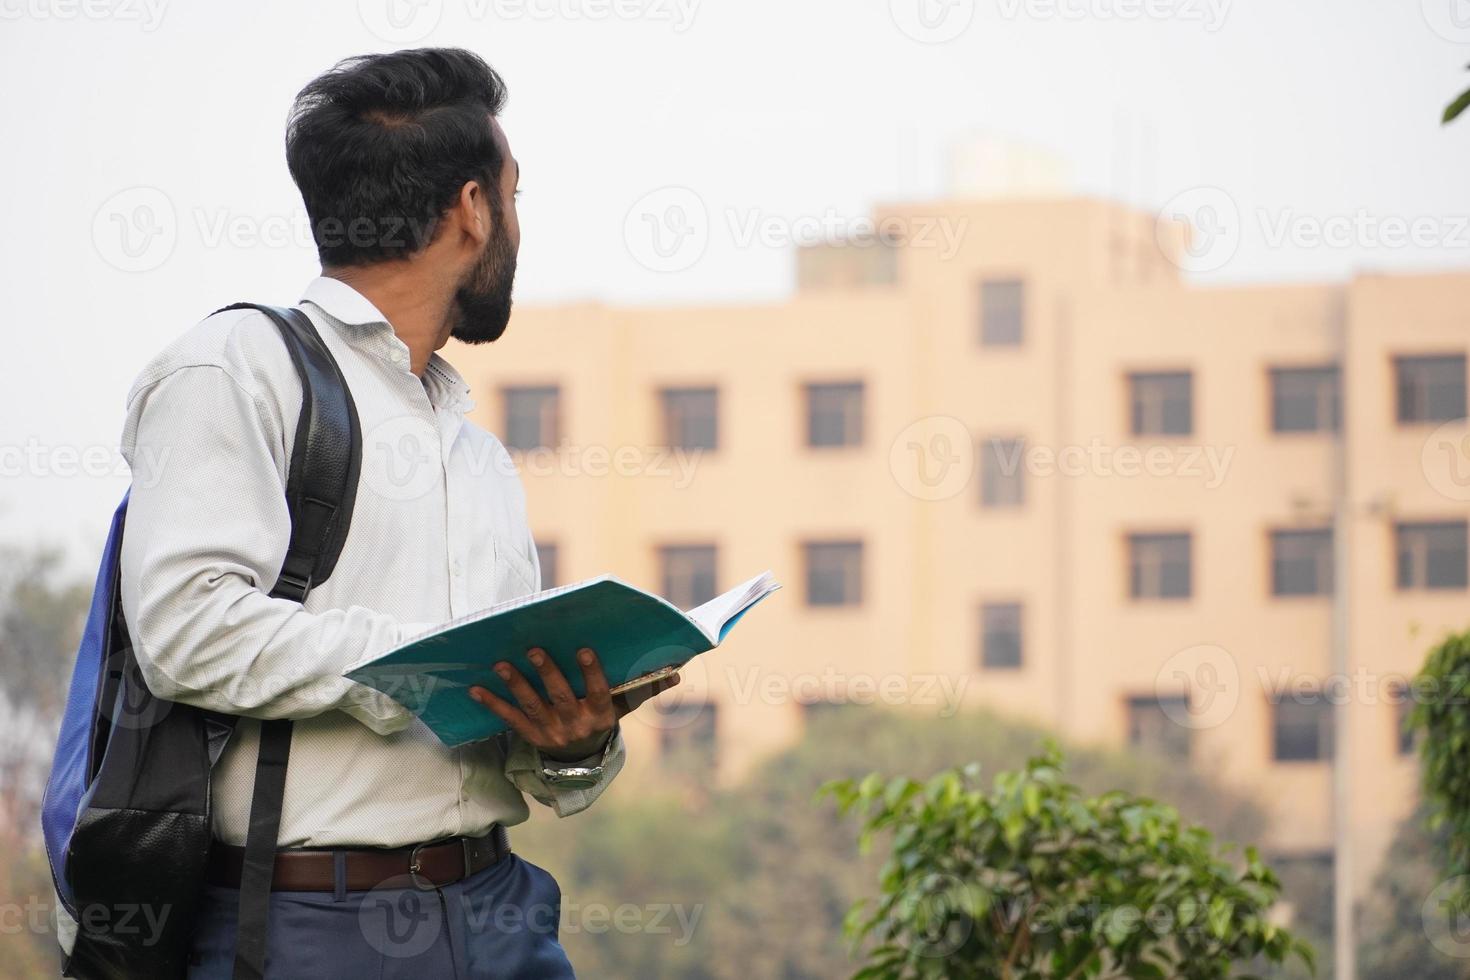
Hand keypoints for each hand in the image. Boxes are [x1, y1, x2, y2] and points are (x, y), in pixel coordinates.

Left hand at [468, 647, 678, 761]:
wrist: (579, 761)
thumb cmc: (602, 720)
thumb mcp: (624, 708)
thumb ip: (646, 689)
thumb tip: (677, 673)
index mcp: (600, 715)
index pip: (598, 692)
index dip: (592, 673)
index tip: (586, 650)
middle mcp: (574, 724)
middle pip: (560, 696)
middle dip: (547, 673)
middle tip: (534, 649)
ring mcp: (550, 731)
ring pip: (532, 706)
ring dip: (516, 684)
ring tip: (501, 664)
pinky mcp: (530, 735)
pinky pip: (510, 719)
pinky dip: (492, 704)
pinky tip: (476, 689)